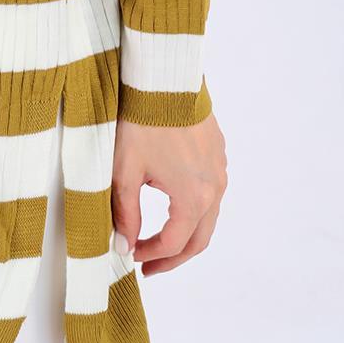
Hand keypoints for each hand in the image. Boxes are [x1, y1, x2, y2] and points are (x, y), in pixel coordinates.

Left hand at [110, 111, 227, 275]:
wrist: (164, 78)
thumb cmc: (141, 122)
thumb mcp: (125, 171)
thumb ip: (125, 213)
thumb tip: (123, 246)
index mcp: (193, 199)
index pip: (174, 244)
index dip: (151, 255)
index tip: (131, 256)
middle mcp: (214, 188)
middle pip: (199, 239)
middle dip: (174, 257)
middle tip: (150, 264)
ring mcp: (220, 169)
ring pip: (208, 216)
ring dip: (186, 233)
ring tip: (160, 238)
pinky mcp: (218, 152)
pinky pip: (212, 191)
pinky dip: (194, 208)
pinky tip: (172, 203)